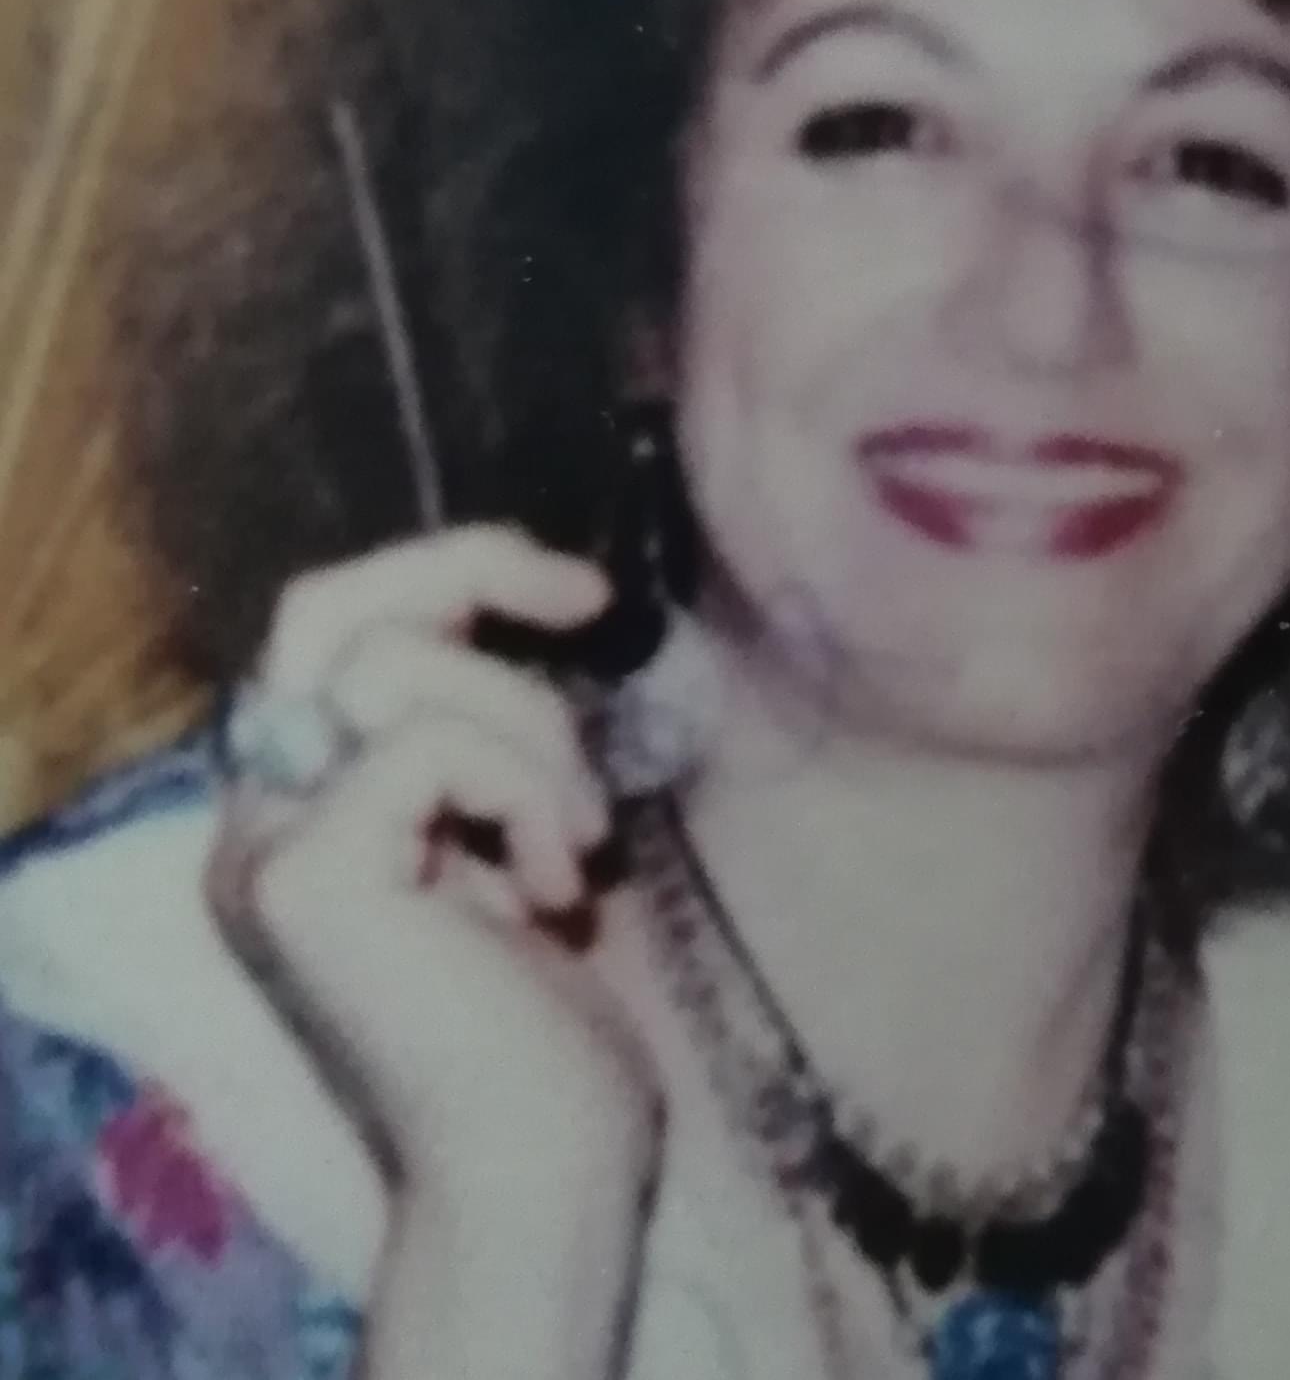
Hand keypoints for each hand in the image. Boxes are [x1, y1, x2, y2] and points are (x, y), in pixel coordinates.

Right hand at [206, 524, 662, 1188]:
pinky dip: (525, 788)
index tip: (583, 591)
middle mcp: (259, 819)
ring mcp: (271, 849)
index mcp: (305, 805)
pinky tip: (557, 883)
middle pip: (325, 607)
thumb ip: (479, 738)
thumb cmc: (546, 1016)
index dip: (455, 570)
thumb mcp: (510, 834)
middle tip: (586, 598)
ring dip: (533, 729)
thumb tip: (533, 606)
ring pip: (398, 666)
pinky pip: (428, 746)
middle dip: (464, 568)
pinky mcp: (309, 881)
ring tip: (578, 840)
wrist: (542, 1164)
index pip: (338, 628)